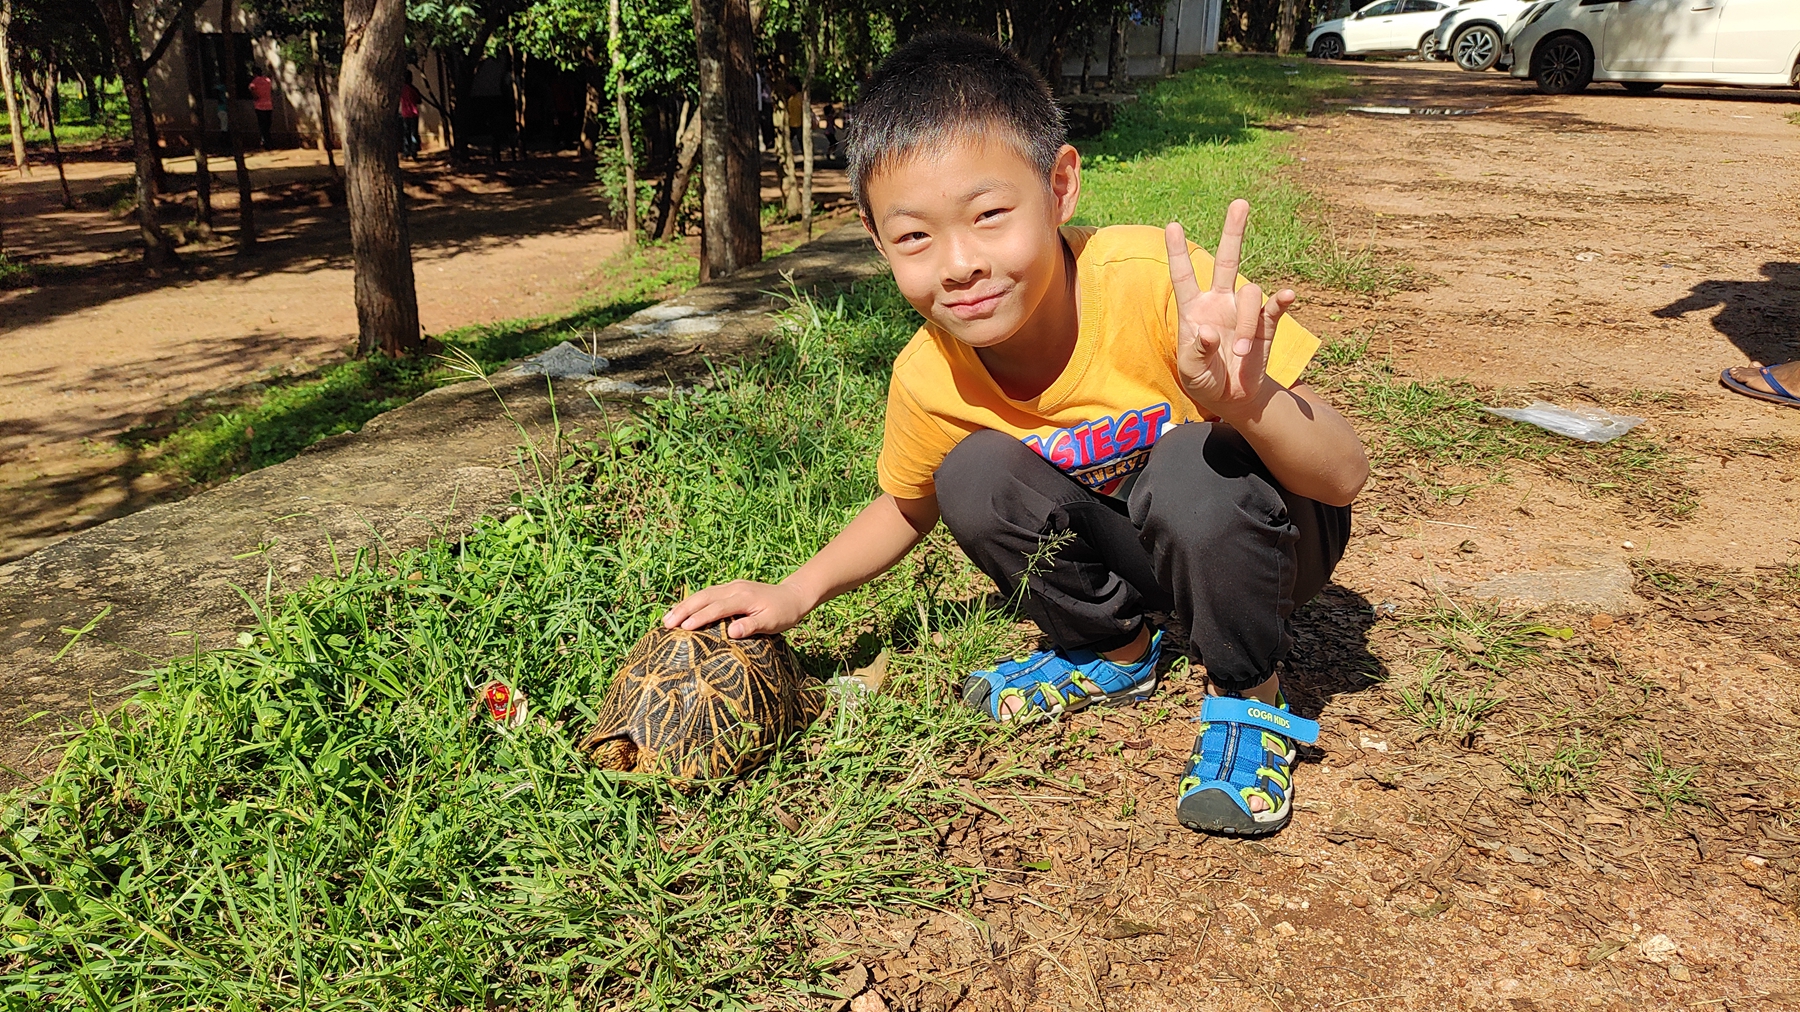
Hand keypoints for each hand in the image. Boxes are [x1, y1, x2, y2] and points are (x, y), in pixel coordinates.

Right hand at [662, 580, 809, 637]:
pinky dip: (693, 601)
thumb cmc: (784, 613)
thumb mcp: (773, 623)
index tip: (683, 628)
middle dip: (684, 609)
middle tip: (666, 623)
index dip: (700, 618)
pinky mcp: (731, 588)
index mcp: (744, 597)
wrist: (794, 595)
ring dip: (685, 605)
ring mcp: (732, 586)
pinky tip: (683, 610)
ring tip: (668, 618)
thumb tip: (732, 632)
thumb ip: (752, 626)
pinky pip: (708, 594)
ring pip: (703, 594)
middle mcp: (735, 588)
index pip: (717, 608)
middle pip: (704, 597)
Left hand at [1165, 199, 1297, 422]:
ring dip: (1245, 324)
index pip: (1184, 275)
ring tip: (1239, 353)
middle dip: (1233, 232)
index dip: (1178, 251)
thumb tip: (1207, 331)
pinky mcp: (1266, 325)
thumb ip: (1196, 352)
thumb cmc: (1204, 380)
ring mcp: (1244, 311)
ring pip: (1251, 293)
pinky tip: (1288, 296)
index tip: (1172, 225)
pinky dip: (1282, 301)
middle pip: (1226, 260)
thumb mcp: (1191, 372)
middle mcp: (1220, 301)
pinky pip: (1275, 307)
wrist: (1232, 398)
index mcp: (1194, 309)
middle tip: (1240, 203)